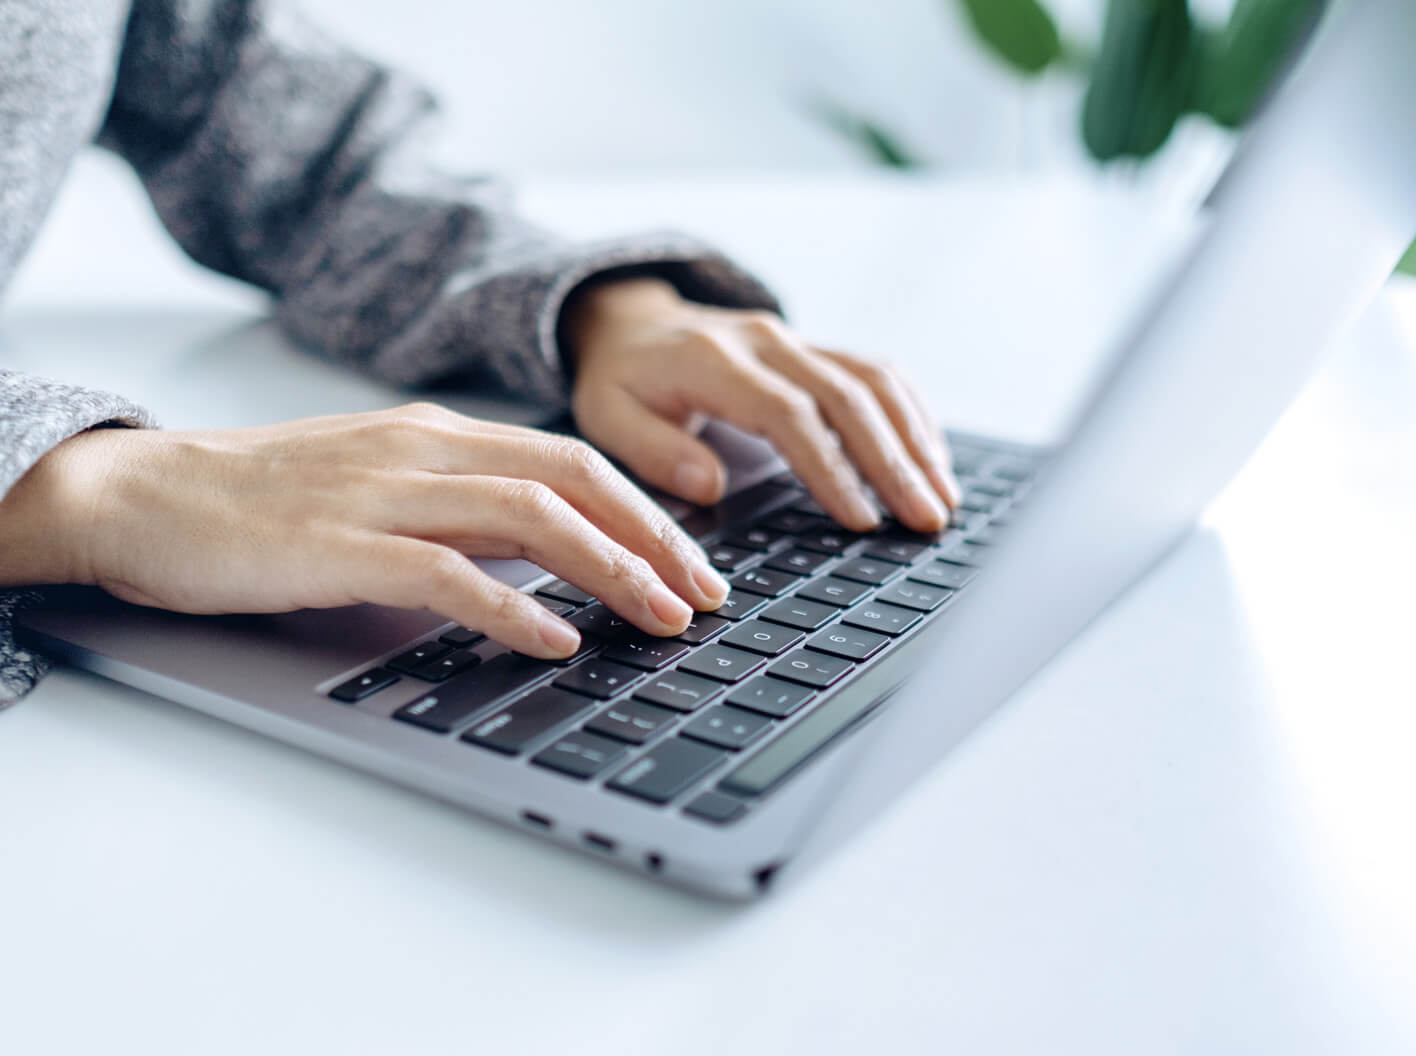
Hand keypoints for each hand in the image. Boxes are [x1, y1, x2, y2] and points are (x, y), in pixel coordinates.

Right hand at [0, 404, 729, 658]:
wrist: (144, 493)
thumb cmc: (263, 499)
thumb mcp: (383, 484)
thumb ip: (463, 506)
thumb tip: (551, 551)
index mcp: (440, 434)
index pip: (574, 460)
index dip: (648, 511)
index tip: (695, 562)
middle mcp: (425, 451)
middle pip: (574, 481)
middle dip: (654, 539)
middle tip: (706, 597)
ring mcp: (384, 493)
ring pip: (529, 517)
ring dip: (609, 569)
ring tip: (659, 619)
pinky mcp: (340, 544)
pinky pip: (447, 572)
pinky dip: (513, 606)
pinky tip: (557, 639)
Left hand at [565, 277, 961, 532]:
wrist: (633, 321)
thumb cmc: (622, 380)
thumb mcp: (607, 416)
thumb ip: (654, 450)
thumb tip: (711, 484)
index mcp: (713, 361)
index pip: (788, 413)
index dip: (830, 465)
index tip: (860, 517)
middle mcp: (766, 342)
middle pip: (846, 396)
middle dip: (893, 461)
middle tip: (925, 519)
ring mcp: (796, 339)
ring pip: (873, 380)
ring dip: (915, 439)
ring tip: (942, 497)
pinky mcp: (815, 348)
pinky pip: (877, 371)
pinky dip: (912, 413)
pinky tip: (933, 456)